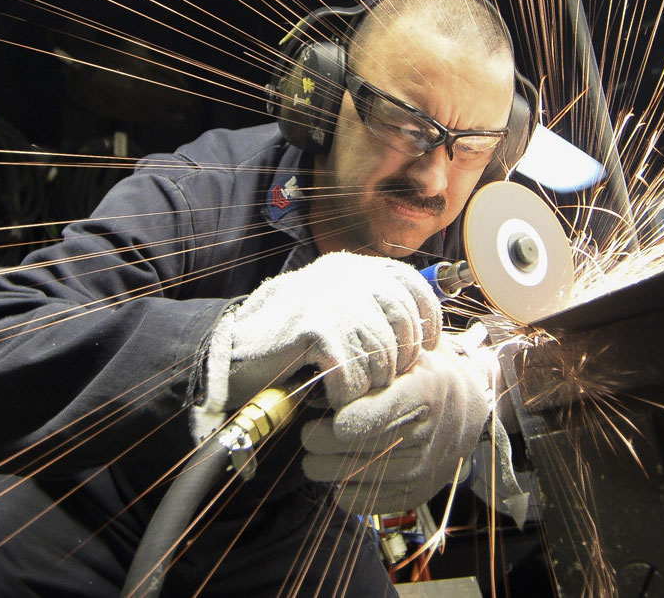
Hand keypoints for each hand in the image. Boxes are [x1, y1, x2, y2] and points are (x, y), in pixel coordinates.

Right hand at [207, 251, 441, 410]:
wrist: (231, 353)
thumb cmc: (289, 341)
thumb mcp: (338, 312)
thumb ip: (376, 311)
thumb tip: (432, 333)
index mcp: (355, 267)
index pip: (414, 288)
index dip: (425, 324)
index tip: (420, 353)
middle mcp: (346, 276)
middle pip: (404, 329)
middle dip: (394, 365)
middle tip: (368, 381)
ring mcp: (331, 300)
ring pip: (382, 357)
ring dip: (366, 385)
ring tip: (345, 389)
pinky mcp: (317, 328)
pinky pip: (354, 376)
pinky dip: (344, 395)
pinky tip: (328, 395)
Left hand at [300, 324, 497, 513]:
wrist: (467, 408)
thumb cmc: (423, 371)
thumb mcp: (405, 351)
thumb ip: (370, 359)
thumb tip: (324, 374)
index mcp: (424, 391)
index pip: (371, 416)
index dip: (341, 419)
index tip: (329, 413)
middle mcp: (427, 434)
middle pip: (356, 447)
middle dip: (320, 441)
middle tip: (307, 431)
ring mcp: (423, 469)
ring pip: (355, 476)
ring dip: (323, 467)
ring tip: (314, 453)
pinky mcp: (415, 494)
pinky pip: (366, 502)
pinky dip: (343, 491)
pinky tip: (338, 473)